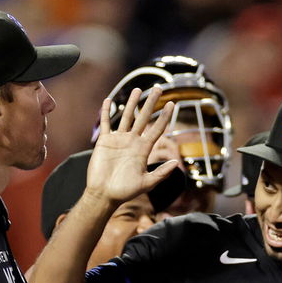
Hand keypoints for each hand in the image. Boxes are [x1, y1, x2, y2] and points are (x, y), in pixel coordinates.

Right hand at [87, 87, 179, 204]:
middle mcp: (133, 142)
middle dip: (151, 103)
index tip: (172, 104)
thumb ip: (161, 173)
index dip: (164, 116)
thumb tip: (176, 163)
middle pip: (144, 118)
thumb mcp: (147, 183)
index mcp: (144, 150)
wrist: (105, 194)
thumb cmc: (125, 191)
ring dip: (132, 103)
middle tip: (158, 88)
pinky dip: (106, 112)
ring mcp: (119, 140)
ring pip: (127, 117)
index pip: (157, 129)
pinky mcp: (105, 142)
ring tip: (138, 89)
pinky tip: (109, 100)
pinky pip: (106, 124)